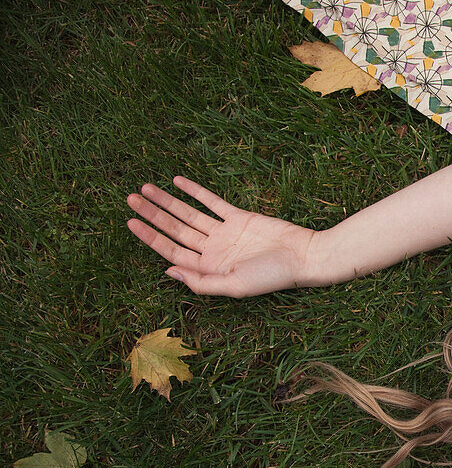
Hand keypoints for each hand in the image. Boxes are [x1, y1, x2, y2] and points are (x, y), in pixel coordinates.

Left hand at [126, 176, 321, 296]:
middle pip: (176, 230)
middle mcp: (213, 250)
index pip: (171, 251)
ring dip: (167, 202)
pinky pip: (212, 202)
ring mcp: (225, 233)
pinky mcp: (239, 218)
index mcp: (210, 268)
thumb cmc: (272, 277)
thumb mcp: (234, 286)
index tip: (131, 222)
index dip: (150, 237)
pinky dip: (195, 192)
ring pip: (189, 214)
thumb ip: (201, 282)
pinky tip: (177, 182)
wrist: (304, 256)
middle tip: (130, 198)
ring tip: (145, 189)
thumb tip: (167, 271)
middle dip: (153, 214)